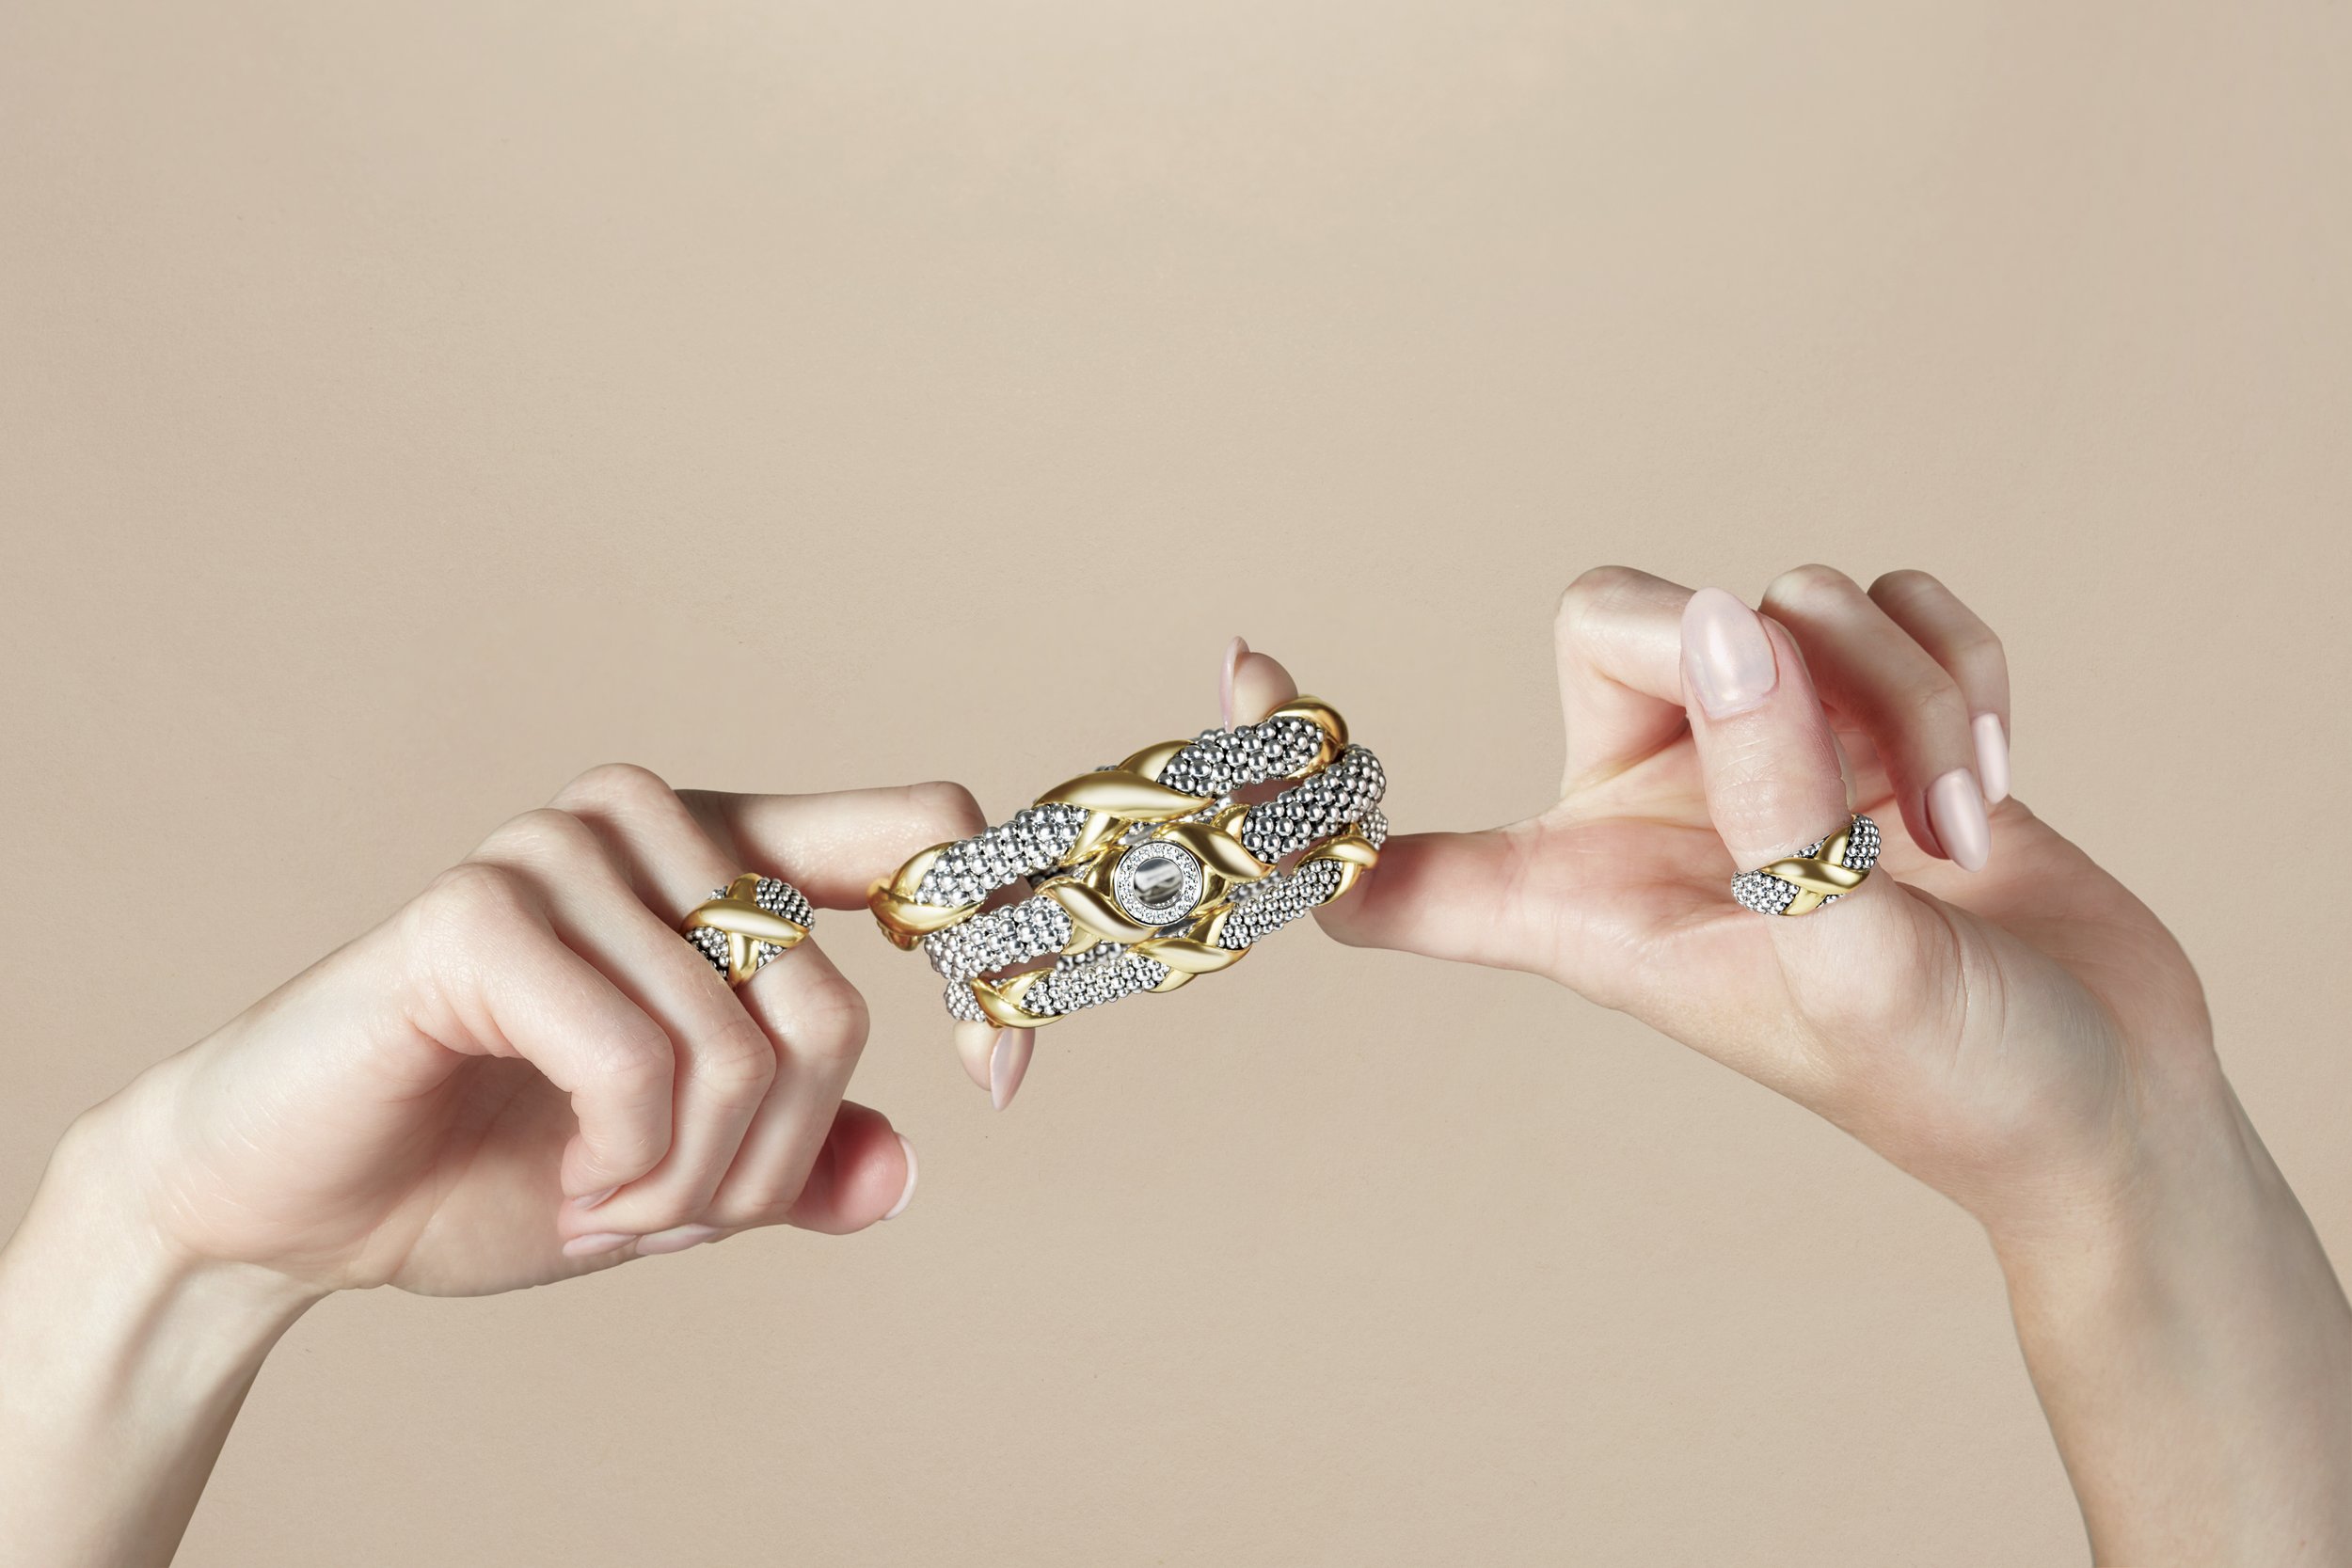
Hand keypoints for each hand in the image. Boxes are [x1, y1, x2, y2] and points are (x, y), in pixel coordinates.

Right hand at [54, 765, 976, 1297]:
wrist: (287, 1205)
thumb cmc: (488, 1165)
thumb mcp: (687, 1180)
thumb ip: (802, 1159)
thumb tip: (904, 1168)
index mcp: (724, 853)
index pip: (923, 830)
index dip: (994, 951)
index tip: (1003, 1079)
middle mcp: (653, 822)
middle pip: (835, 1006)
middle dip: (773, 1159)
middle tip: (676, 1209)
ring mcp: (564, 851)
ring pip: (748, 1046)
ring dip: (691, 1179)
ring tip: (605, 1195)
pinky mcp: (481, 908)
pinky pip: (642, 1062)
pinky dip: (625, 1165)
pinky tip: (568, 1181)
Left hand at [1247, 567, 2351, 1561]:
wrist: (2104, 1098)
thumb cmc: (1958, 1078)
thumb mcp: (1851, 956)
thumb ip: (1778, 800)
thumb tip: (1729, 619)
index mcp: (1581, 903)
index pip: (1384, 855)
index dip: (1297, 783)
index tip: (1245, 666)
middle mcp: (1648, 812)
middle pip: (1615, 620)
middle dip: (1759, 657)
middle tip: (1858, 774)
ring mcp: (1761, 754)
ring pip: (1780, 600)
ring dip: (1898, 691)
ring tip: (1946, 829)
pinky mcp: (1864, 716)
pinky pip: (1880, 600)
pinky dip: (1953, 667)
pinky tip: (1986, 783)